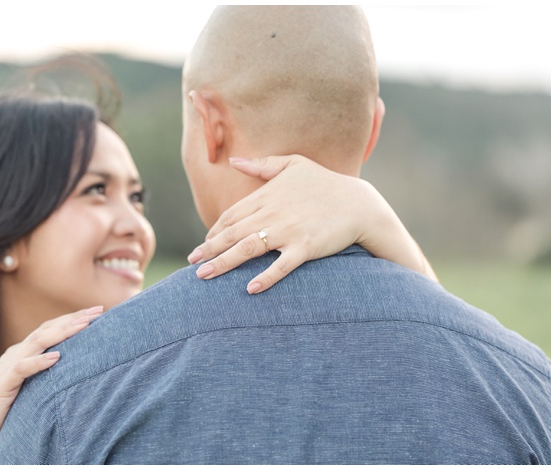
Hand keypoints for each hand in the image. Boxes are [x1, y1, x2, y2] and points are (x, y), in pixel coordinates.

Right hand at [0, 306, 102, 464]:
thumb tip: (80, 364)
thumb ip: (50, 371)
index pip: (51, 328)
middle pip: (47, 328)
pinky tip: (57, 357)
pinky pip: (21, 369)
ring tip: (84, 325)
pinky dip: (39, 361)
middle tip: (98, 311)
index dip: (74, 318)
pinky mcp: (3, 384)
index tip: (99, 311)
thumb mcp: (36, 384)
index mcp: (24, 352)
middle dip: (74, 318)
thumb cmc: (12, 409)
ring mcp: (8, 367)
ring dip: (62, 332)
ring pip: (36, 342)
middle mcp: (16, 353)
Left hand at [187, 155, 436, 293]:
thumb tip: (234, 161)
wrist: (359, 203)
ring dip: (223, 263)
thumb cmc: (325, 182)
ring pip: (248, 249)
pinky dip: (265, 277)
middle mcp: (272, 213)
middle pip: (232, 234)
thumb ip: (261, 164)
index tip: (204, 244)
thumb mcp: (293, 165)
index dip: (214, 231)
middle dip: (209, 249)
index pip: (231, 216)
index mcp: (267, 195)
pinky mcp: (305, 247)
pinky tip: (250, 289)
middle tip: (191, 263)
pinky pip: (281, 266)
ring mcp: (288, 231)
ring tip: (204, 276)